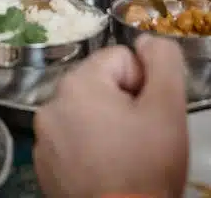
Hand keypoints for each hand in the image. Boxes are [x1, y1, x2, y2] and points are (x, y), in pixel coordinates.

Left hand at [34, 37, 188, 197]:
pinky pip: (73, 142)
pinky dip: (90, 151)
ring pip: (87, 114)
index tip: (150, 116)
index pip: (122, 59)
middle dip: (124, 106)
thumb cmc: (146, 165)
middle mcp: (50, 104)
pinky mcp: (44, 166)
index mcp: (77, 83)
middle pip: (102, 86)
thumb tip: (148, 39)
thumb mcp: (168, 108)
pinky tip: (107, 171)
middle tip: (142, 138)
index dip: (144, 85)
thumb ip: (163, 61)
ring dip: (107, 127)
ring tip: (125, 157)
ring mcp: (42, 138)